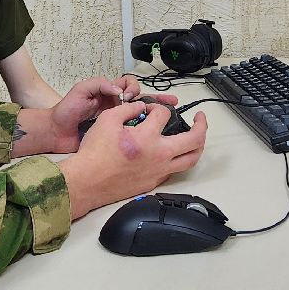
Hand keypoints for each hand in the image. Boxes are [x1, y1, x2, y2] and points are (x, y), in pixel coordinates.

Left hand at [43, 76, 176, 152]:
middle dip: (157, 99)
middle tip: (172, 102)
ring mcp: (117, 122)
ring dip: (155, 115)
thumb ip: (99, 84)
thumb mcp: (81, 90)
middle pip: (141, 100)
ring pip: (141, 116)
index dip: (132, 88)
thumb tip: (118, 90)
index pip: (129, 85)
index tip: (127, 97)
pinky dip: (144, 132)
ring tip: (169, 116)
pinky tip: (154, 134)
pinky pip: (133, 132)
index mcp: (109, 93)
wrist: (56, 133)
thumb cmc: (66, 110)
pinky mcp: (116, 137)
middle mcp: (116, 106)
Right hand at [56, 103, 207, 219]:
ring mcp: (158, 172)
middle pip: (194, 140)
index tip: (149, 109)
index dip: (157, 107)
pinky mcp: (153, 183)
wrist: (87, 181)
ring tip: (197, 136)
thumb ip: (128, 108)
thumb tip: (141, 106)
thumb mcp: (108, 119)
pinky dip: (179, 159)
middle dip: (201, 125)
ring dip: (198, 146)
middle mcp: (159, 156)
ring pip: (191, 159)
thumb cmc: (94, 152)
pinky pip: (174, 170)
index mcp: (147, 138)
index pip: (164, 114)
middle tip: (200, 118)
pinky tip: (174, 153)